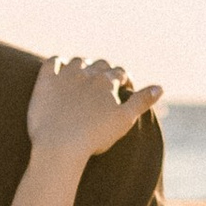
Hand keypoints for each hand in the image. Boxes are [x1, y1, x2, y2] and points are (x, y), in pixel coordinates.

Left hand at [28, 55, 162, 160]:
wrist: (59, 144)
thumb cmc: (94, 136)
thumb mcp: (124, 120)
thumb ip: (142, 102)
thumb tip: (160, 87)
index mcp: (107, 82)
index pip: (119, 73)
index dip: (123, 79)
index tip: (123, 87)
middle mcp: (87, 74)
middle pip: (100, 65)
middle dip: (105, 71)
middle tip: (105, 82)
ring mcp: (65, 76)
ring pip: (78, 61)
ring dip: (83, 65)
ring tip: (84, 75)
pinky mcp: (45, 81)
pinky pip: (53, 62)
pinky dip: (58, 62)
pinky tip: (60, 68)